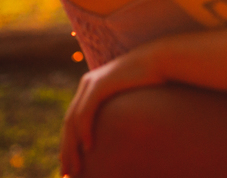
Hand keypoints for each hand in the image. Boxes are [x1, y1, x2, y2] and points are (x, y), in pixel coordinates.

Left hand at [60, 48, 164, 174]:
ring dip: (72, 146)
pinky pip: (86, 112)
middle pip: (69, 122)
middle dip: (66, 149)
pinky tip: (88, 147)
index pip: (73, 119)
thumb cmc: (151, 80)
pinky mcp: (100, 84)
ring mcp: (91, 83)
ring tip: (76, 167)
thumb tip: (119, 129)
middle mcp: (86, 84)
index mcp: (91, 87)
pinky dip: (84, 131)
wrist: (160, 59)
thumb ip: (118, 109)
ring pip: (73, 120)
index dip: (69, 143)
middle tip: (67, 173)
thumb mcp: (129, 98)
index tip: (70, 163)